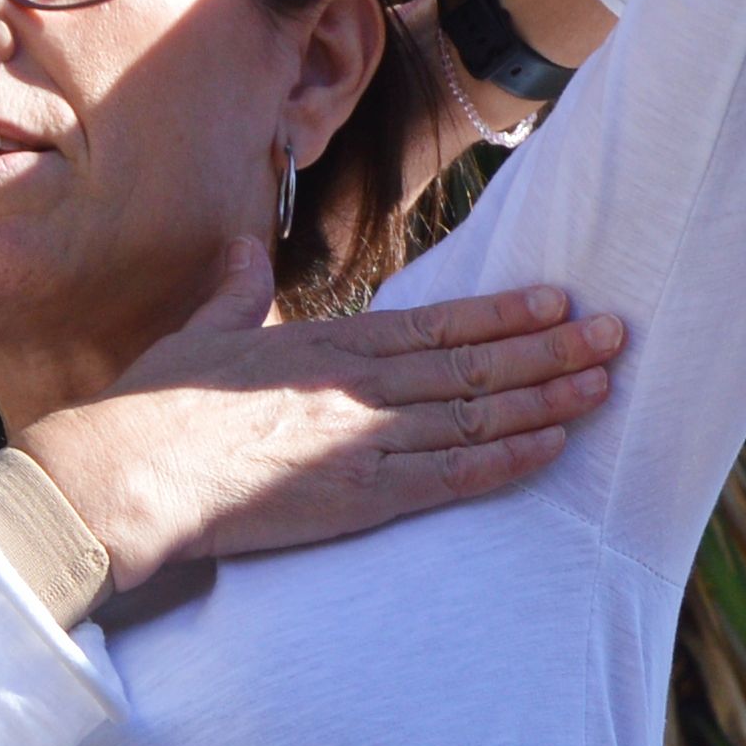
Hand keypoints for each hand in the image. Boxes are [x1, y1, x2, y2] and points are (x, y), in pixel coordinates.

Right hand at [9, 248, 623, 586]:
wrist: (126, 473)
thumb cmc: (154, 407)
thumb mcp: (201, 330)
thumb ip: (236, 288)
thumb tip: (244, 249)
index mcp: (328, 345)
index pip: (437, 324)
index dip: (504, 313)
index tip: (558, 299)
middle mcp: (359, 385)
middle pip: (476, 363)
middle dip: (552, 349)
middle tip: (619, 334)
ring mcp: (363, 440)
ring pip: (478, 414)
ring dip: (547, 398)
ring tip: (606, 383)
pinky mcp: (358, 496)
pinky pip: (451, 477)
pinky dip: (506, 460)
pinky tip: (552, 446)